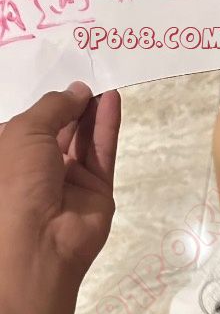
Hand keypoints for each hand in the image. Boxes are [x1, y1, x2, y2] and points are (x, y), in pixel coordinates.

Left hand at [0, 82, 120, 283]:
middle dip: (73, 104)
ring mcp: (70, 180)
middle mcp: (40, 166)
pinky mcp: (97, 190)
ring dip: (93, 112)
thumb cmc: (17, 178)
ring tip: (104, 83)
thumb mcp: (26, 129)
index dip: (48, 102)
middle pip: (61, 129)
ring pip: (84, 140)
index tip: (65, 79)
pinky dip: (108, 127)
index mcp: (12, 153)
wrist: (39, 237)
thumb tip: (79, 90)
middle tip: (90, 76)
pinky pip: (103, 154)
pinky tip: (113, 101)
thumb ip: (55, 106)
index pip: (32, 122)